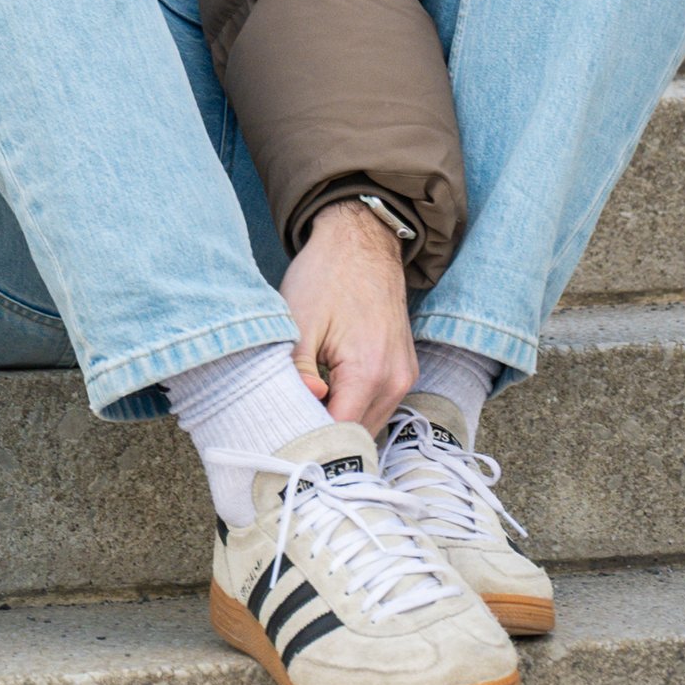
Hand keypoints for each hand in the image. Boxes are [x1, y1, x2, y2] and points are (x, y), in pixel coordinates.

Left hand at [280, 200, 417, 433]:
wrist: (361, 241)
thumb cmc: (326, 277)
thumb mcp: (298, 322)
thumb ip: (298, 370)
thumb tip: (305, 405)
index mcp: (369, 371)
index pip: (340, 432)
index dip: (309, 442)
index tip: (280, 442)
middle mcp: (396, 381)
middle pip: (358, 436)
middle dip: (323, 439)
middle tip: (284, 433)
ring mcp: (405, 376)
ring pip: (369, 424)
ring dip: (338, 425)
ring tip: (302, 414)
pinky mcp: (404, 370)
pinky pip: (378, 406)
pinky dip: (352, 409)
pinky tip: (324, 397)